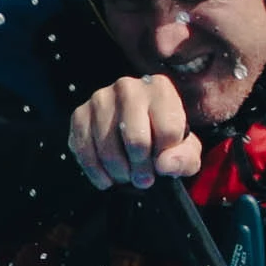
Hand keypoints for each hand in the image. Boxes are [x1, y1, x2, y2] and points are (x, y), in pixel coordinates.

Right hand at [69, 75, 201, 190]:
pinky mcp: (79, 114)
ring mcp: (100, 99)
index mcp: (160, 88)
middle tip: (144, 178)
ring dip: (119, 173)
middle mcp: (128, 87)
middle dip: (141, 169)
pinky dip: (96, 172)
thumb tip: (164, 165)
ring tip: (127, 176)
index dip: (166, 157)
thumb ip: (184, 158)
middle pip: (136, 141)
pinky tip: (107, 178)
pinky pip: (84, 151)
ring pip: (108, 149)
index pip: (168, 131)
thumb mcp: (185, 149)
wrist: (134, 127)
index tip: (162, 164)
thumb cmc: (163, 138)